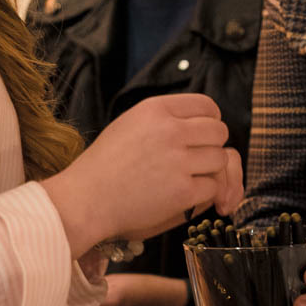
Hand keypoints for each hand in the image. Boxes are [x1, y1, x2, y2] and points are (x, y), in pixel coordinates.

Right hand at [43, 94, 241, 255]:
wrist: (86, 200)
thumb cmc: (105, 164)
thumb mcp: (130, 123)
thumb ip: (164, 118)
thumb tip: (200, 121)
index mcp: (156, 109)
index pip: (207, 105)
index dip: (211, 121)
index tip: (204, 135)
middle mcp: (170, 130)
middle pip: (218, 131)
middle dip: (212, 146)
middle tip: (197, 160)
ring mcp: (178, 161)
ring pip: (219, 159)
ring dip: (208, 171)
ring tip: (186, 178)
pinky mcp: (182, 192)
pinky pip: (212, 187)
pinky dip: (201, 194)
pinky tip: (181, 195)